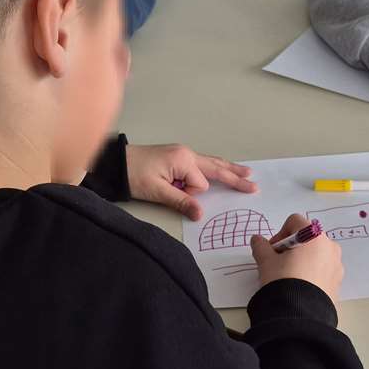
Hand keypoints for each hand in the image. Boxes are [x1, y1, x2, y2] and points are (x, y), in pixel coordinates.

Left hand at [126, 144, 257, 219]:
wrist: (114, 163)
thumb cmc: (133, 175)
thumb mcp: (157, 191)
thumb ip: (181, 202)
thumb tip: (200, 215)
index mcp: (184, 160)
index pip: (201, 184)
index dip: (190, 193)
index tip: (172, 192)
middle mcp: (187, 154)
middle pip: (217, 167)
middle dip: (235, 176)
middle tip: (253, 185)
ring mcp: (183, 153)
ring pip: (212, 163)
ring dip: (228, 170)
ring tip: (246, 173)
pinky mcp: (177, 156)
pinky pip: (203, 163)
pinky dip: (215, 167)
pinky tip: (224, 167)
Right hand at [251, 214, 343, 303]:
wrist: (300, 314)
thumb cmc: (283, 280)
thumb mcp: (266, 262)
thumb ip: (261, 247)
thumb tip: (257, 239)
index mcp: (314, 236)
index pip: (294, 222)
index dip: (280, 234)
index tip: (273, 251)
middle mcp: (329, 246)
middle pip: (307, 238)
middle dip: (292, 247)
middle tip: (279, 264)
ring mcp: (337, 264)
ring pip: (317, 254)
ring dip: (303, 260)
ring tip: (291, 277)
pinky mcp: (338, 281)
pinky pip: (324, 270)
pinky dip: (313, 273)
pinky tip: (302, 287)